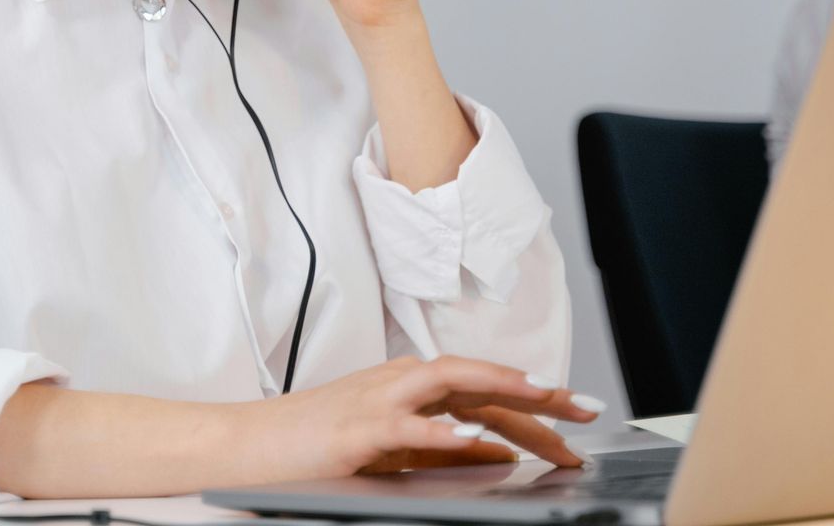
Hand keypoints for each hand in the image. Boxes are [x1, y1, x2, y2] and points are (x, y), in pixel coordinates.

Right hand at [248, 354, 600, 480]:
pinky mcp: (357, 429)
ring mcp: (378, 401)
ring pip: (452, 384)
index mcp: (409, 386)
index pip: (484, 386)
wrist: (248, 444)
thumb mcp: (390, 446)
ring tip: (545, 402)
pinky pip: (408, 426)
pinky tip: (476, 441)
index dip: (534, 397)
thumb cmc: (313, 444)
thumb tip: (496, 453)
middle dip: (536, 393)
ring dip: (501, 392)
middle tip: (585, 408)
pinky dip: (444, 432)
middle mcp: (399, 382)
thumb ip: (440, 446)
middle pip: (480, 380)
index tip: (578, 411)